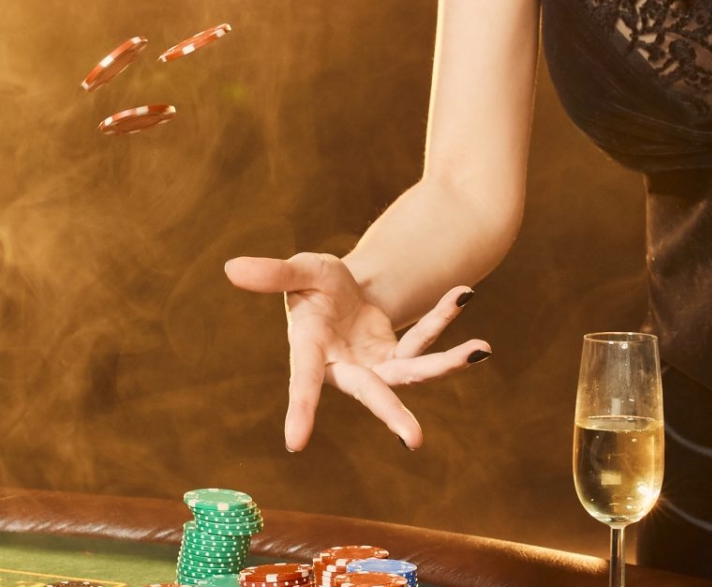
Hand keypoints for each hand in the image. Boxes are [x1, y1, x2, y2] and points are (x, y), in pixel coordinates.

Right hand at [224, 252, 490, 451]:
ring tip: (481, 348)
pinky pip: (426, 336)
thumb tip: (230, 268)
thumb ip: (272, 273)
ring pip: (414, 370)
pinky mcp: (400, 355)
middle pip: (372, 393)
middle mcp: (347, 368)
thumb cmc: (313, 286)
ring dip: (447, 362)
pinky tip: (463, 294)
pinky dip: (444, 315)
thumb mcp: (300, 272)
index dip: (300, 411)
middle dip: (393, 414)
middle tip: (414, 440)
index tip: (294, 444)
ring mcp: (377, 366)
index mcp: (311, 350)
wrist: (342, 288)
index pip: (303, 382)